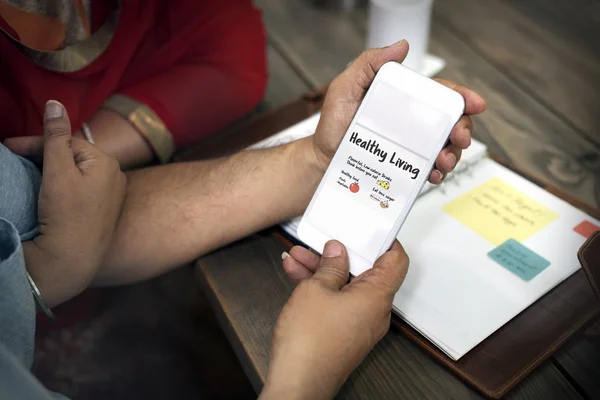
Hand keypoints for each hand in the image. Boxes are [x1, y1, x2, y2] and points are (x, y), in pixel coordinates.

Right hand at [22, 100, 126, 306]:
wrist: (74, 261)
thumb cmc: (67, 214)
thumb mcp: (58, 171)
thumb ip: (55, 136)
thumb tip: (54, 102)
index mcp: (106, 162)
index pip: (66, 142)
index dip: (35, 143)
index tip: (8, 148)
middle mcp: (115, 176)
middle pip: (71, 157)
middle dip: (42, 156)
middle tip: (14, 159)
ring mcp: (111, 196)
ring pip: (74, 174)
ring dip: (50, 171)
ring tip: (27, 175)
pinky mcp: (103, 212)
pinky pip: (80, 191)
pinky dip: (61, 187)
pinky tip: (47, 193)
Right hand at [260, 240, 407, 399]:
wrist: (297, 383)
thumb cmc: (310, 342)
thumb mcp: (316, 290)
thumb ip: (330, 266)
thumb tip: (338, 252)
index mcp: (376, 297)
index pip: (396, 262)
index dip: (386, 242)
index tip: (371, 228)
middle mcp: (373, 311)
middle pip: (365, 272)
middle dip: (340, 254)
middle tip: (323, 239)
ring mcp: (358, 323)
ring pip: (345, 286)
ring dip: (322, 270)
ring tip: (297, 255)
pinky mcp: (342, 333)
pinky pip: (336, 302)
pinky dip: (319, 288)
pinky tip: (295, 274)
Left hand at [311, 40, 486, 183]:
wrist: (323, 158)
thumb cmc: (333, 123)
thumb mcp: (346, 87)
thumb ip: (369, 64)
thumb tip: (400, 46)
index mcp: (404, 100)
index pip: (440, 94)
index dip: (463, 97)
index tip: (475, 104)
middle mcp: (412, 122)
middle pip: (451, 122)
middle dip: (463, 130)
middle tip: (459, 138)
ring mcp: (411, 146)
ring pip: (445, 148)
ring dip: (452, 154)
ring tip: (443, 160)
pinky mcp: (406, 167)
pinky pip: (430, 170)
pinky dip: (437, 172)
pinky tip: (432, 174)